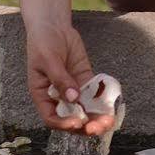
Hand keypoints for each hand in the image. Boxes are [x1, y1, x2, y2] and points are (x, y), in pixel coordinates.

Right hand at [14, 0, 112, 134]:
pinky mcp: (85, 80)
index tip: (77, 122)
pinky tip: (111, 106)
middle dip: (85, 126)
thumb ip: (60, 79)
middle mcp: (58, 97)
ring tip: (109, 121)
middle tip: (97, 128)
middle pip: (71, 118)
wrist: (53, 26)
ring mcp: (73, 89)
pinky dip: (103, 102)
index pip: (52, 118)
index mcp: (43, 96)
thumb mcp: (48, 60)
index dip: (63, 124)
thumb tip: (74, 98)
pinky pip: (94, 95)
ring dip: (96, 118)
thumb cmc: (43, 43)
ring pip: (85, 109)